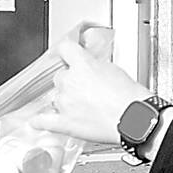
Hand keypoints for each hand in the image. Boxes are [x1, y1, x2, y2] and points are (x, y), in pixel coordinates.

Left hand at [30, 41, 150, 144]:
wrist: (135, 119)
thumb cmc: (130, 97)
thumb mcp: (114, 69)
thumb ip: (95, 66)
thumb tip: (90, 68)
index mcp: (83, 64)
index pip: (65, 48)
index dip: (67, 52)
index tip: (68, 55)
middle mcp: (69, 81)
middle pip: (59, 77)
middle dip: (70, 82)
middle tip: (85, 89)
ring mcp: (65, 103)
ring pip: (55, 97)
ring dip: (64, 100)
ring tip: (81, 108)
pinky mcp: (65, 123)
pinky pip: (44, 121)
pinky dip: (40, 121)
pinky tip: (38, 120)